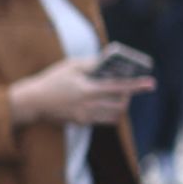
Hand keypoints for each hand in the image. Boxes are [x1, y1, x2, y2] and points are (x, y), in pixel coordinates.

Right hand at [8, 57, 151, 127]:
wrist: (31, 102)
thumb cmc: (51, 80)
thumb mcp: (70, 66)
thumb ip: (92, 63)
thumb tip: (110, 60)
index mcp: (86, 89)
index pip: (118, 87)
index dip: (136, 85)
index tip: (151, 83)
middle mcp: (88, 105)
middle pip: (120, 105)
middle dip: (127, 97)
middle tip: (125, 89)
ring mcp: (85, 116)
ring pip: (114, 115)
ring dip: (119, 106)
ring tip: (115, 96)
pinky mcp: (81, 122)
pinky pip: (102, 120)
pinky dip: (107, 112)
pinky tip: (101, 104)